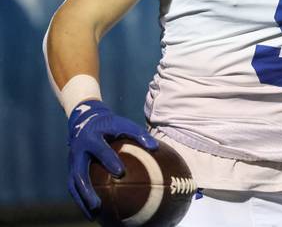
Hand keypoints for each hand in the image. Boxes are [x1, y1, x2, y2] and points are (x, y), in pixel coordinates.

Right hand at [67, 100, 157, 218]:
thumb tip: (156, 147)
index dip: (109, 159)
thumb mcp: (123, 125)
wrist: (85, 121)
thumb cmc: (110, 125)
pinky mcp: (71, 170)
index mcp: (92, 138)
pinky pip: (74, 188)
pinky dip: (82, 201)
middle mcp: (78, 151)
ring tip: (94, 215)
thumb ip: (138, 134)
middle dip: (87, 190)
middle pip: (78, 173)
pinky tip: (94, 214)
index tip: (120, 172)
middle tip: (98, 204)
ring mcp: (72, 162)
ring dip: (82, 201)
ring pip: (73, 185)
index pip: (100, 149)